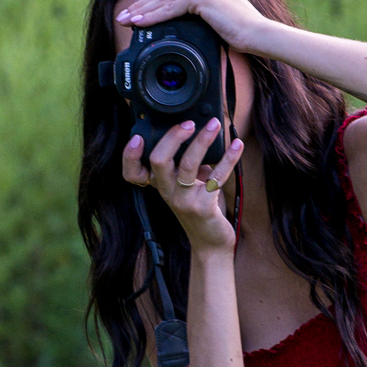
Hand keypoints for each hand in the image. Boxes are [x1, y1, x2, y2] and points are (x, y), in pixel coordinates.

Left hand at [115, 0, 271, 54]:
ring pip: (164, 0)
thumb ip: (196, 8)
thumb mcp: (214, 13)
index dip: (151, 2)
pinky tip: (139, 23)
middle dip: (141, 6)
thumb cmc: (240, 30)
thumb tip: (174, 16)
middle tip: (122, 17)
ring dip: (141, 12)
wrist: (257, 34)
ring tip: (125, 21)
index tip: (134, 12)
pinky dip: (152, 17)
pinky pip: (170, 9)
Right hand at [123, 114, 243, 253]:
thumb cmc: (200, 209)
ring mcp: (184, 201)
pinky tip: (237, 145)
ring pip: (188, 164)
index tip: (138, 138)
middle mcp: (167, 192)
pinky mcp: (204, 207)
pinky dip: (229, 158)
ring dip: (203, 140)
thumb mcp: (187, 186)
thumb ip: (187, 164)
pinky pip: (216, 177)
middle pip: (159, 160)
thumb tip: (201, 133)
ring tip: (215, 124)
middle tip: (189, 123)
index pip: (132, 172)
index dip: (129, 156)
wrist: (210, 243)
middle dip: (173, 137)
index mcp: (160, 185)